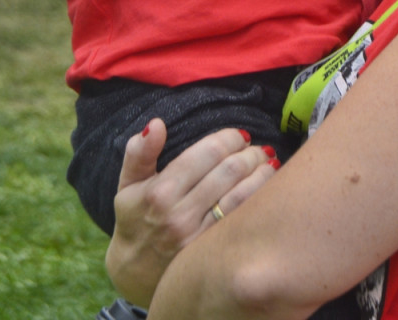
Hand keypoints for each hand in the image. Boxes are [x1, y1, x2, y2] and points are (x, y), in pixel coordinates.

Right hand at [105, 120, 277, 305]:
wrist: (134, 273)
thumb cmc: (134, 219)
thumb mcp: (127, 184)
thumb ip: (139, 153)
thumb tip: (155, 124)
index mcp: (161, 190)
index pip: (208, 152)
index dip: (230, 138)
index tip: (239, 136)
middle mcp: (180, 214)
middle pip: (230, 170)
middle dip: (249, 153)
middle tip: (256, 148)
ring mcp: (198, 237)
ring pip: (242, 195)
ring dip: (261, 172)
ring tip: (267, 162)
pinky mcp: (212, 254)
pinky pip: (243, 220)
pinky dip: (260, 198)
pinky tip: (269, 188)